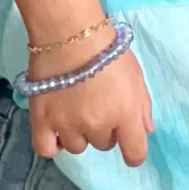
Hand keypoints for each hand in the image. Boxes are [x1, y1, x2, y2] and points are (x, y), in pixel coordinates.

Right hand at [29, 39, 152, 164]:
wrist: (70, 35)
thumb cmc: (109, 50)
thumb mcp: (136, 75)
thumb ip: (142, 106)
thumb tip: (146, 131)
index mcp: (125, 114)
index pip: (135, 153)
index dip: (134, 154)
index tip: (131, 148)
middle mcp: (97, 126)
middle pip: (104, 144)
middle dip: (106, 129)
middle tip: (99, 105)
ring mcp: (67, 126)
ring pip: (78, 147)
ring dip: (80, 133)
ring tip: (76, 110)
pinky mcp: (41, 122)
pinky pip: (48, 150)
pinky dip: (54, 144)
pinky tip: (58, 130)